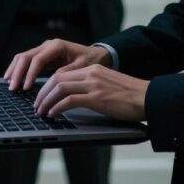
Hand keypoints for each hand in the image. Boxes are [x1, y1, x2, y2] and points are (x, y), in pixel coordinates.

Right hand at [3, 39, 110, 90]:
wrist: (96, 55)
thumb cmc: (90, 61)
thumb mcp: (82, 68)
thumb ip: (66, 73)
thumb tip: (52, 82)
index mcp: (57, 46)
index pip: (38, 60)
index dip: (30, 74)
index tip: (26, 88)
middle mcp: (48, 45)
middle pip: (26, 56)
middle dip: (17, 72)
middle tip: (13, 88)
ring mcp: (44, 49)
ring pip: (23, 57)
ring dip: (15, 70)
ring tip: (9, 84)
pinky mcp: (42, 56)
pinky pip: (26, 61)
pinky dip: (18, 69)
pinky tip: (13, 79)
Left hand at [33, 64, 148, 121]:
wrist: (147, 97)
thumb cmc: (130, 96)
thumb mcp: (107, 85)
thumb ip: (92, 87)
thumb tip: (73, 99)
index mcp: (93, 69)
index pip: (62, 74)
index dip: (47, 86)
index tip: (42, 97)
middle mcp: (91, 73)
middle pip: (57, 79)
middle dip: (42, 93)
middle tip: (36, 105)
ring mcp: (93, 85)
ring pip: (60, 88)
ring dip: (47, 101)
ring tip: (41, 112)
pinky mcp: (97, 97)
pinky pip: (69, 100)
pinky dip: (57, 107)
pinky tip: (53, 114)